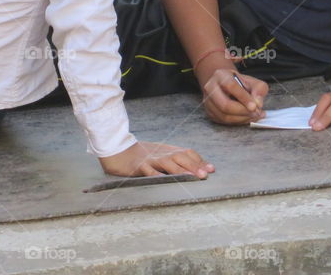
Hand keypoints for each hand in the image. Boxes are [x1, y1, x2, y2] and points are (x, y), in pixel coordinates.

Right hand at [98, 140, 213, 177]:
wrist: (119, 150)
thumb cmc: (144, 156)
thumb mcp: (162, 156)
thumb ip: (177, 161)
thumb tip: (198, 169)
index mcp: (168, 151)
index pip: (188, 153)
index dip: (200, 161)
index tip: (212, 169)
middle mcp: (162, 154)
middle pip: (181, 157)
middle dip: (194, 166)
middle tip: (205, 175)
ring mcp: (150, 159)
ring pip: (168, 163)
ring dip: (181, 170)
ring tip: (191, 177)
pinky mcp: (138, 166)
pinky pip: (148, 171)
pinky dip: (156, 176)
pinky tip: (162, 180)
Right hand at [200, 68, 268, 124]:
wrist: (225, 86)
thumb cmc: (240, 83)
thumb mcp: (252, 81)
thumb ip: (259, 89)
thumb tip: (258, 103)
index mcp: (220, 75)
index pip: (231, 86)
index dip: (244, 98)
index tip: (255, 106)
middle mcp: (210, 88)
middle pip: (225, 105)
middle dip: (243, 111)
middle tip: (256, 113)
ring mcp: (208, 101)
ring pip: (224, 116)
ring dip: (242, 119)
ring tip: (254, 116)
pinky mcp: (210, 112)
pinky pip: (224, 122)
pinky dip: (238, 122)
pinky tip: (247, 118)